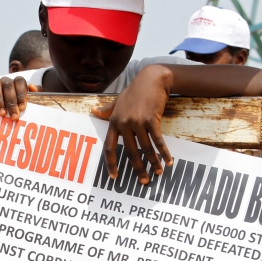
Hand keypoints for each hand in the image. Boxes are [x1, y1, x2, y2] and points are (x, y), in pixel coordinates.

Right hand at [0, 76, 40, 119]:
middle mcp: (6, 80)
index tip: (22, 108)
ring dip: (0, 100)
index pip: (20, 82)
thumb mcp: (27, 101)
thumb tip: (32, 87)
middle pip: (9, 86)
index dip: (21, 94)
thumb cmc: (15, 105)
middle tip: (14, 116)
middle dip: (12, 102)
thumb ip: (35, 94)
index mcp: (17, 82)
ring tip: (2, 113)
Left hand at [91, 64, 173, 184]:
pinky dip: (163, 152)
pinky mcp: (150, 119)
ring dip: (153, 162)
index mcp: (113, 122)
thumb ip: (107, 109)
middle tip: (143, 182)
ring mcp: (136, 122)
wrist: (151, 79)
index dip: (111, 164)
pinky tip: (168, 161)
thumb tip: (93, 110)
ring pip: (144, 148)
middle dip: (137, 169)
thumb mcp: (118, 101)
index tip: (114, 177)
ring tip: (158, 173)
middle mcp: (123, 124)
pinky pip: (157, 140)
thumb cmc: (134, 91)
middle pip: (129, 152)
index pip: (109, 147)